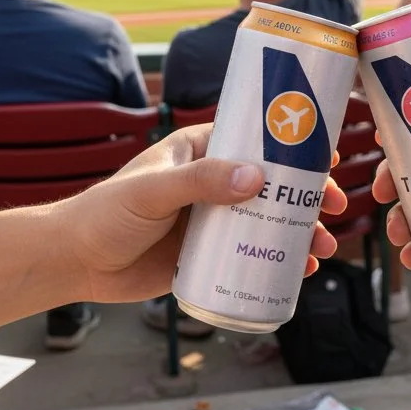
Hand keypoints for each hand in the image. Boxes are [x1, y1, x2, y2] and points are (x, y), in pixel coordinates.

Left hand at [53, 124, 344, 303]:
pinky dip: (279, 261)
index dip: (294, 144)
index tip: (328, 154)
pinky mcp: (206, 254)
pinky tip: (300, 271)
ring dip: (300, 231)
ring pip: (268, 220)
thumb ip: (202, 181)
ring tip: (321, 248)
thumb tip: (258, 177)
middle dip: (309, 194)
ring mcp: (211, 219)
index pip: (254, 138)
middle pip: (272, 182)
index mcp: (198, 151)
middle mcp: (210, 182)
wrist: (74, 264)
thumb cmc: (105, 214)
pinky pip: (251, 254)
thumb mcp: (154, 191)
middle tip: (336, 206)